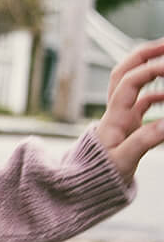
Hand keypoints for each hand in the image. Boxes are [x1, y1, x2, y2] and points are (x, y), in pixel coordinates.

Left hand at [93, 35, 163, 183]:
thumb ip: (144, 142)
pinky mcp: (127, 125)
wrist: (85, 187)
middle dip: (143, 54)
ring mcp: (121, 116)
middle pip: (124, 72)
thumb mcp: (122, 161)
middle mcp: (115, 111)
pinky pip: (142, 101)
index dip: (150, 70)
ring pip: (133, 84)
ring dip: (151, 70)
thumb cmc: (100, 175)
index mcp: (113, 117)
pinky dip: (158, 94)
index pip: (129, 83)